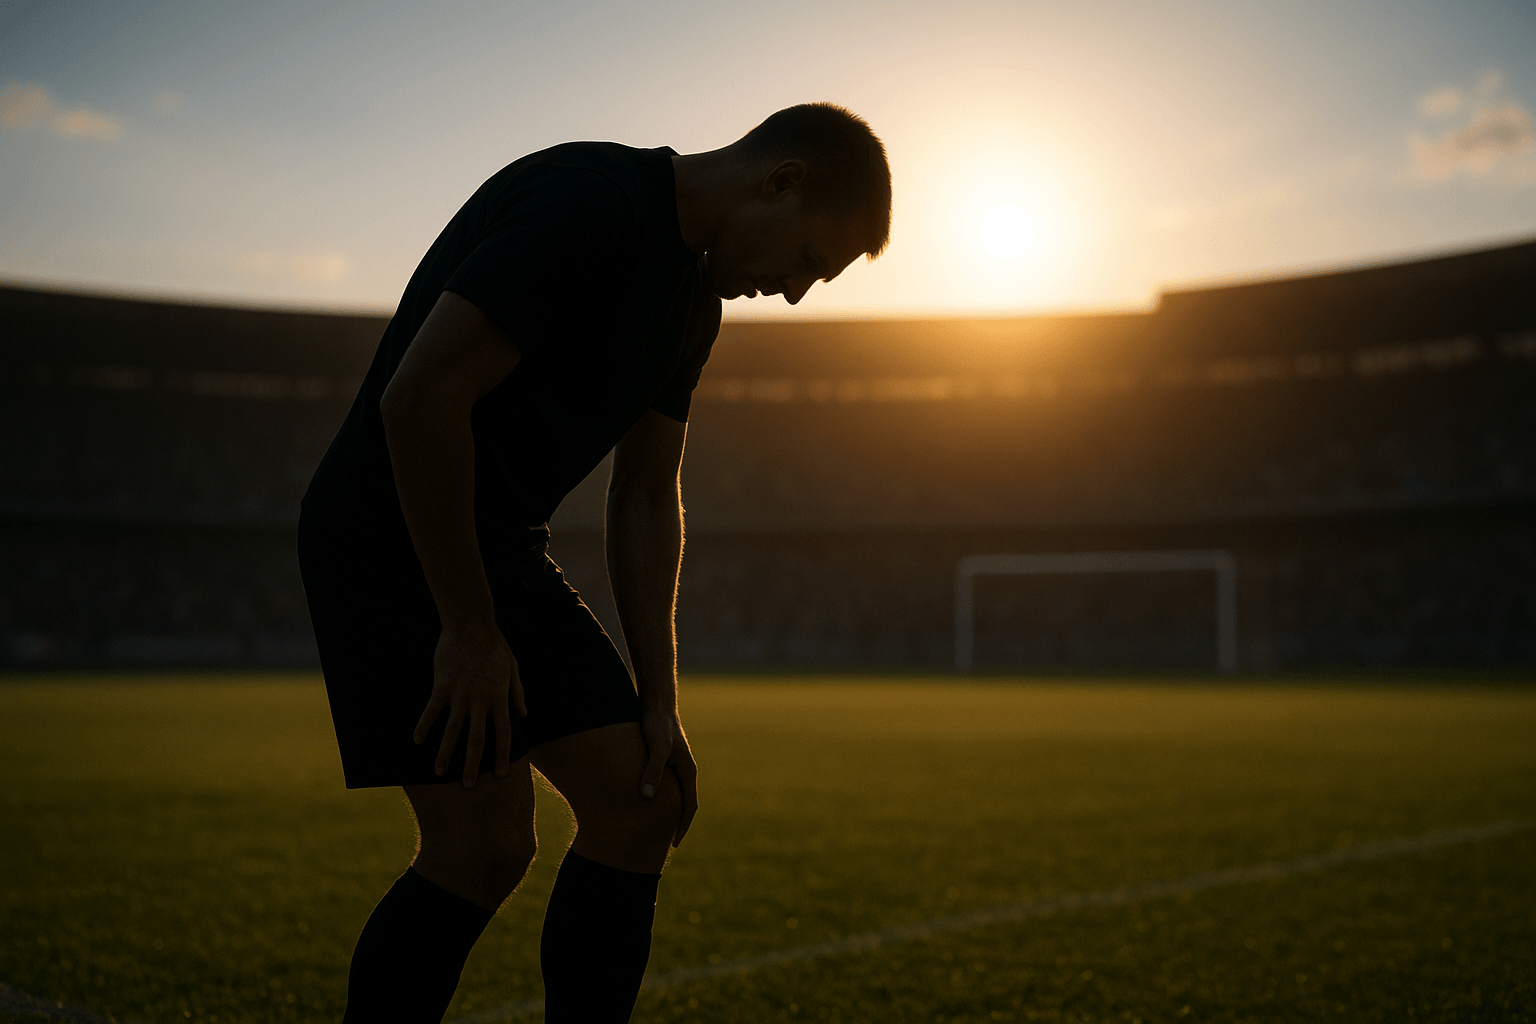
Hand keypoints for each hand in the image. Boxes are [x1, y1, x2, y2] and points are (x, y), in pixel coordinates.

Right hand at [413, 625, 526, 787]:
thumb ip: (518, 693)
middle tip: (468, 787)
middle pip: (477, 740)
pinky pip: (432, 711)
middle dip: (472, 765)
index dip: (501, 756)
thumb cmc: (494, 645)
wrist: (471, 624)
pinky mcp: (442, 685)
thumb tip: (525, 715)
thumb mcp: (513, 668)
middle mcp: (480, 700)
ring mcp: (460, 694)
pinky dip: (424, 726)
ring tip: (440, 773)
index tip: (499, 775)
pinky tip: (417, 741)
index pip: (503, 734)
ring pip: (452, 731)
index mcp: (499, 697)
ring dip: (446, 754)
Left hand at [638, 709, 698, 846]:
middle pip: (684, 804)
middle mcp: (684, 771)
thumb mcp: (656, 747)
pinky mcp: (665, 761)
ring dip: (669, 813)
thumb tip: (647, 796)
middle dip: (677, 824)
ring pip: (674, 796)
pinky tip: (646, 805)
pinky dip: (660, 800)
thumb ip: (652, 770)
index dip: (682, 826)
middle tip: (664, 844)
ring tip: (655, 830)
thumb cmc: (657, 724)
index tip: (673, 844)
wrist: (657, 705)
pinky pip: (666, 786)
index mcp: (687, 771)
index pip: (690, 806)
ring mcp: (675, 766)